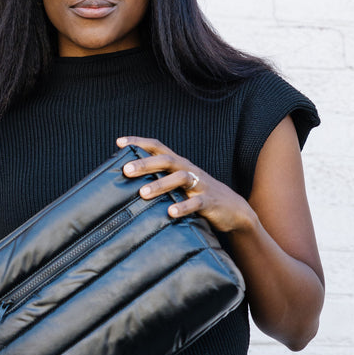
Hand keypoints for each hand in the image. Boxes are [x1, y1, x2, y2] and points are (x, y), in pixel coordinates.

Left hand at [117, 136, 254, 233]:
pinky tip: (170, 212)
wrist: (233, 209)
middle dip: (145, 164)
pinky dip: (183, 207)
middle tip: (126, 170)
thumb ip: (160, 178)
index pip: (158, 147)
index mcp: (179, 163)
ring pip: (180, 178)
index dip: (139, 142)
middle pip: (166, 160)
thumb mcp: (179, 184)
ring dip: (160, 184)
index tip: (119, 142)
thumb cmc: (198, 195)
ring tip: (143, 193)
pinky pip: (195, 202)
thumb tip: (128, 180)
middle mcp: (188, 170)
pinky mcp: (209, 201)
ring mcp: (200, 184)